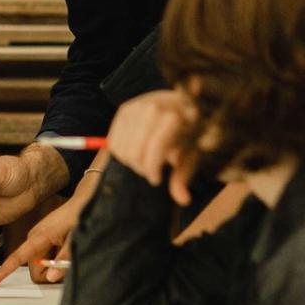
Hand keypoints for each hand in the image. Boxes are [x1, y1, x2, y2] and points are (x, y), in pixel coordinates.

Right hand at [0, 192, 82, 286]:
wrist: (83, 201)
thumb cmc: (79, 216)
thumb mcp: (75, 239)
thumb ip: (63, 259)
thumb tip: (49, 277)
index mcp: (39, 237)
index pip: (17, 258)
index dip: (4, 272)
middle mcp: (34, 237)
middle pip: (34, 269)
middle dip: (48, 273)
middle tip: (67, 263)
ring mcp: (38, 237)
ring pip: (40, 264)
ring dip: (52, 265)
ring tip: (68, 250)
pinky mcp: (42, 238)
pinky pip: (44, 256)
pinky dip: (53, 258)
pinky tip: (65, 247)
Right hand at [107, 89, 200, 205]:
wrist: (178, 104)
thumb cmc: (187, 134)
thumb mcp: (191, 154)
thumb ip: (183, 176)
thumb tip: (183, 200)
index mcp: (175, 116)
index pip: (156, 146)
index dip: (153, 167)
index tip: (157, 180)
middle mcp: (154, 107)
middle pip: (135, 151)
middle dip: (141, 168)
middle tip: (150, 172)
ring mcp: (136, 106)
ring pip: (122, 147)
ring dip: (130, 162)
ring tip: (144, 162)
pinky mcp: (124, 110)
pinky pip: (113, 141)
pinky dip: (121, 154)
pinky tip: (134, 153)